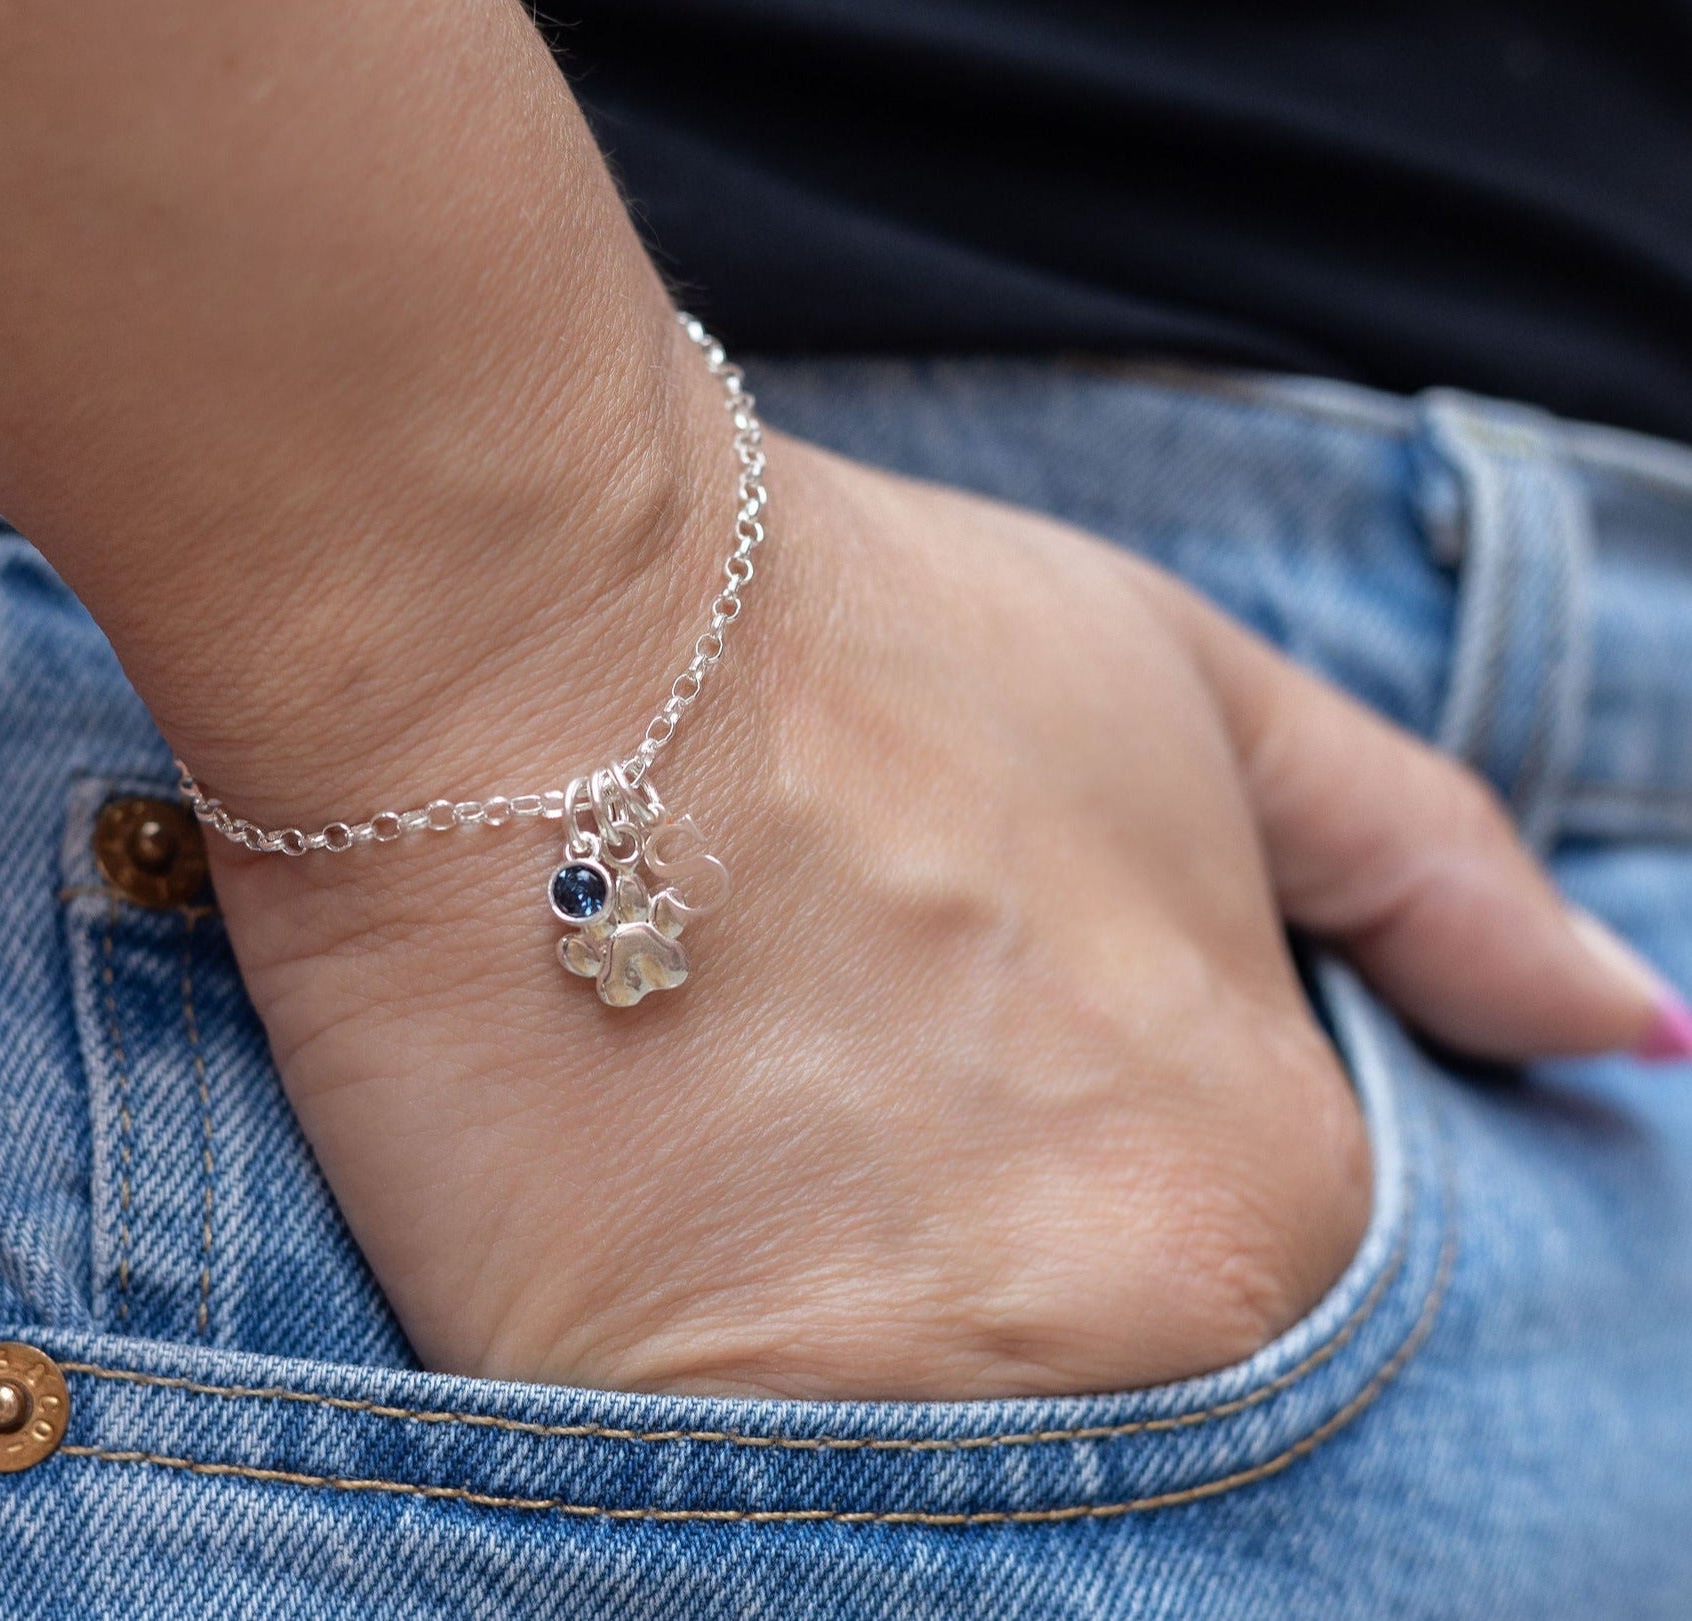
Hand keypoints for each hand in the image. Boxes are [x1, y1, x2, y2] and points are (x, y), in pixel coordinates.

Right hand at [196, 404, 1678, 1401]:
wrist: (537, 630)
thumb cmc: (862, 636)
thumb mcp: (1188, 693)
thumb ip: (1425, 876)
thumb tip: (1630, 1033)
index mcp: (1267, 1191)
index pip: (1257, 1329)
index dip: (1096, 1210)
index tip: (986, 1140)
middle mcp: (1128, 1352)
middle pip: (1088, 1418)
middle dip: (990, 1301)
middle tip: (847, 1143)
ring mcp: (880, 1424)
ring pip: (913, 1474)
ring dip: (850, 1360)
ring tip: (741, 1162)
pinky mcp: (646, 1444)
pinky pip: (718, 1488)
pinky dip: (702, 1405)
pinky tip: (639, 1227)